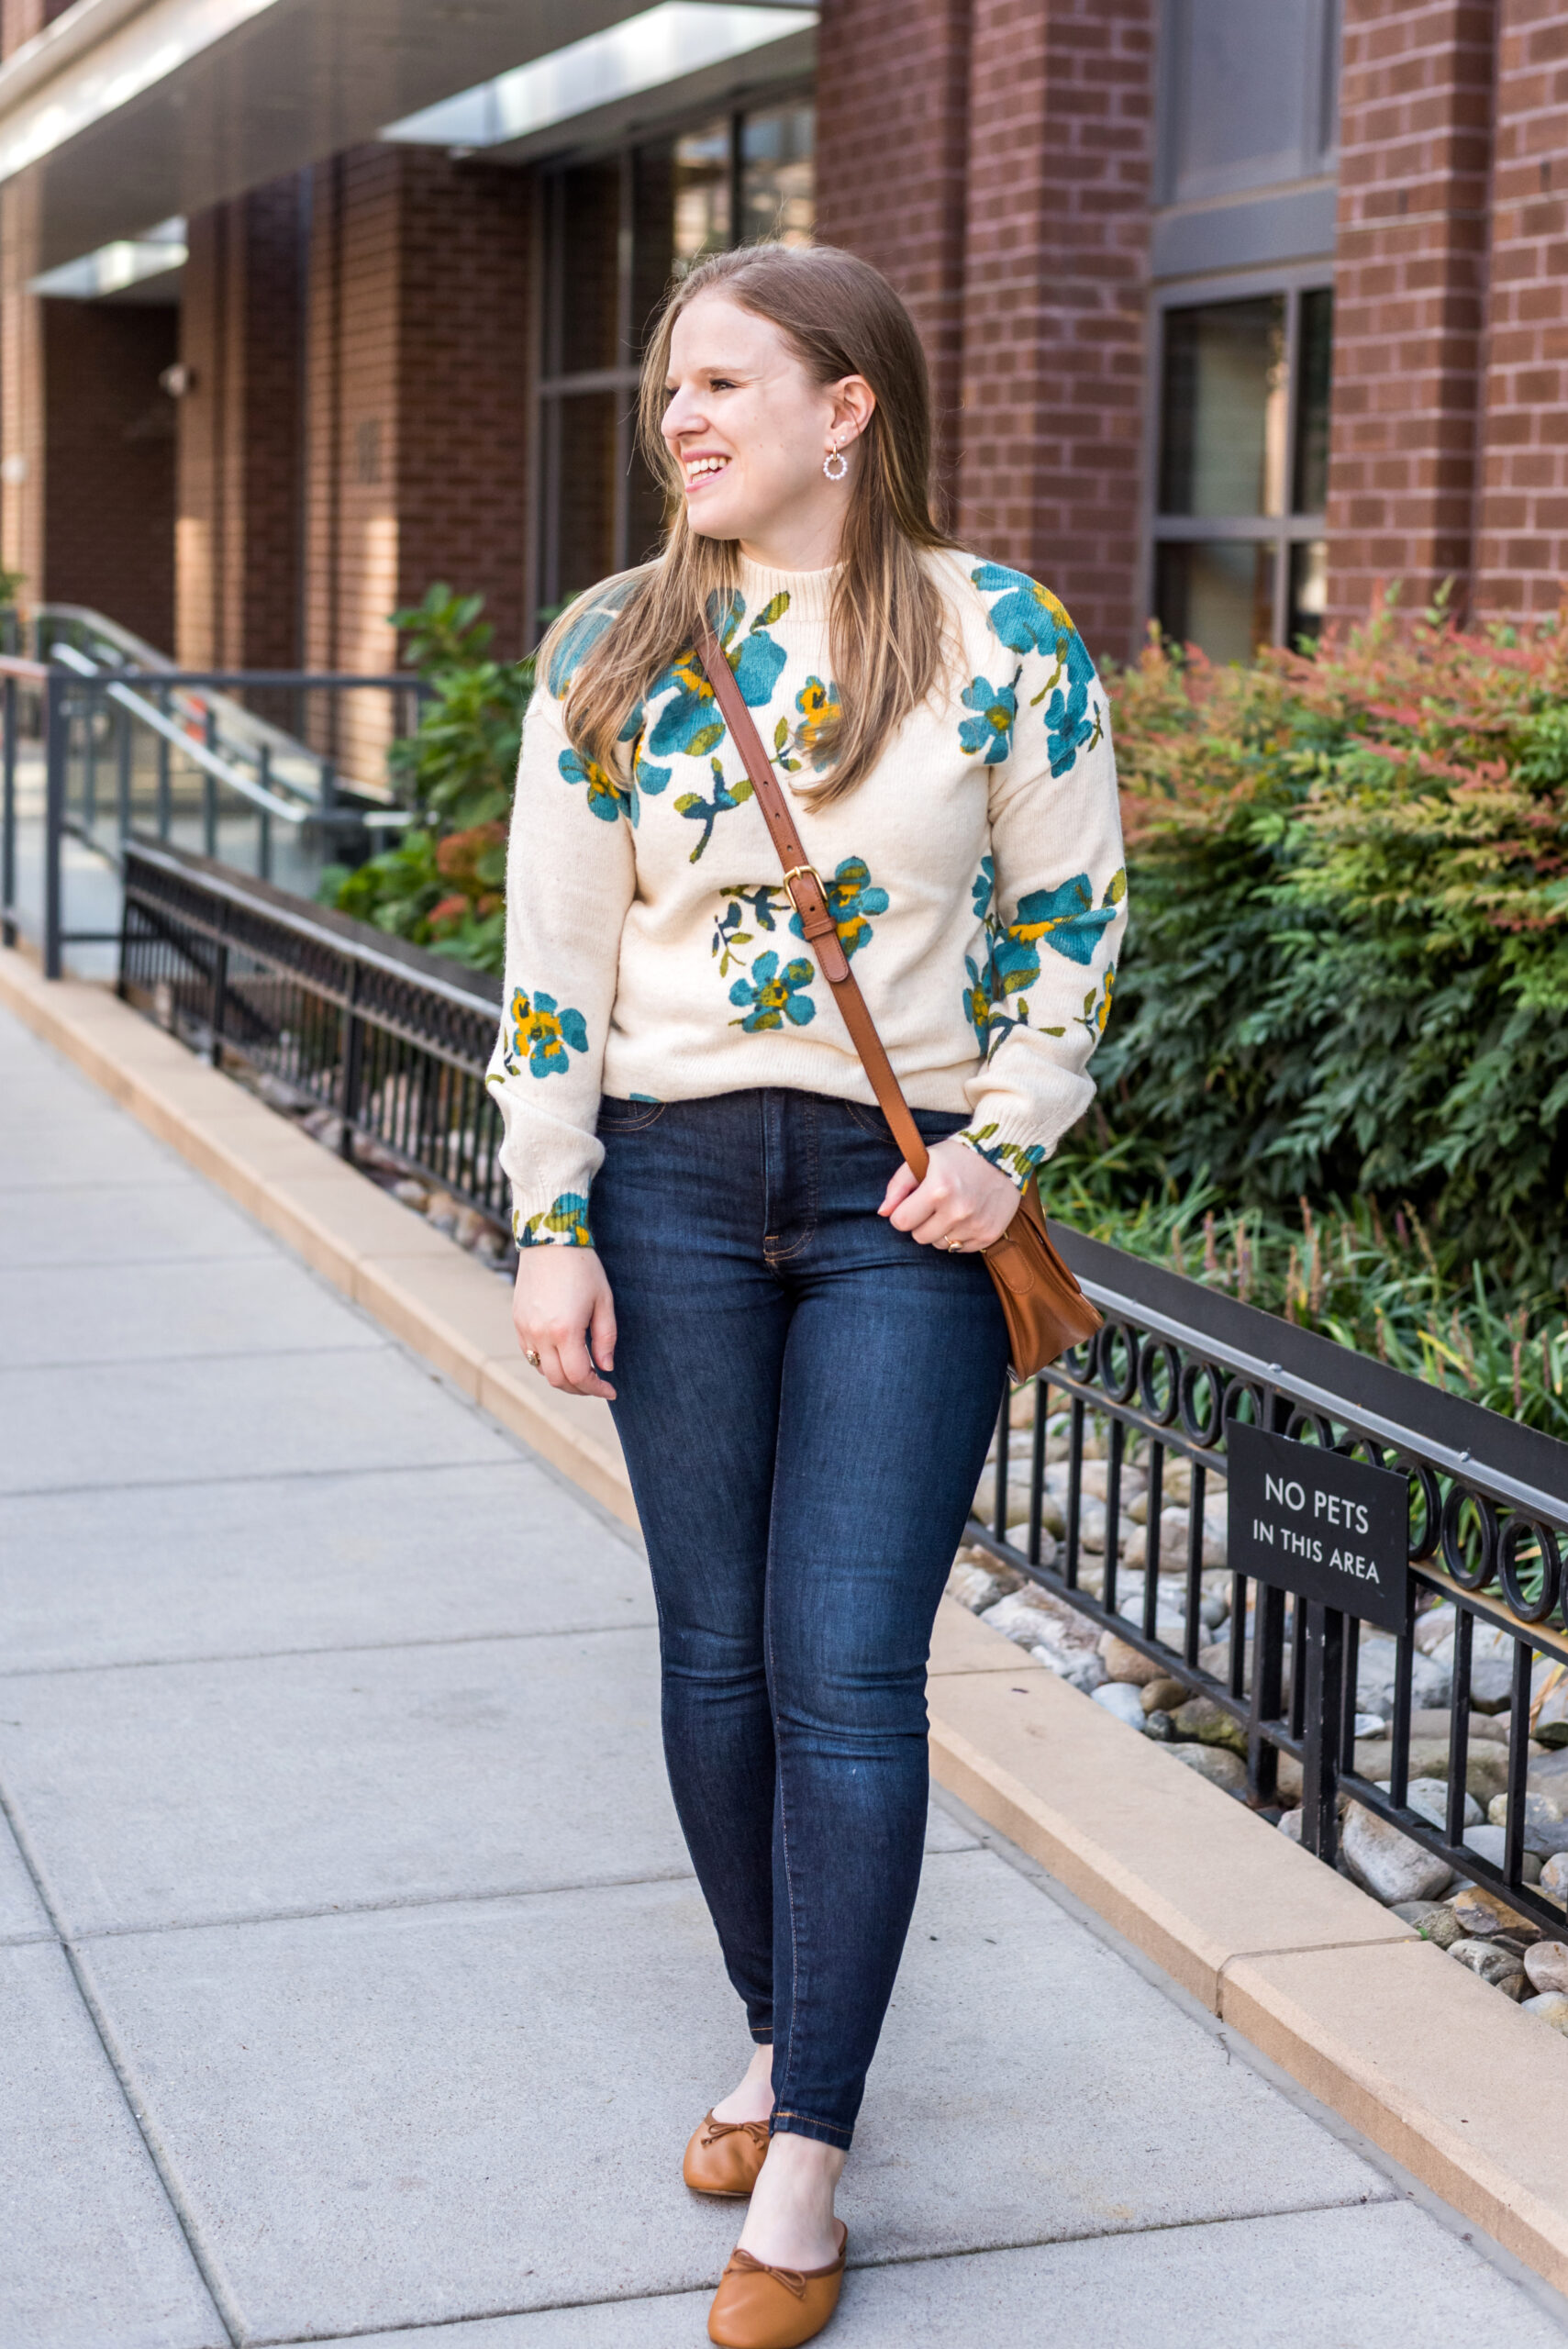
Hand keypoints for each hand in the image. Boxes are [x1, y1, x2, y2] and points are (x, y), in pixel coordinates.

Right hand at [512, 1246, 616, 1399]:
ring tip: (581, 1369)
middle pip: (558, 1380)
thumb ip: (605, 1339)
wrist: (550, 1240)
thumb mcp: (603, 1302)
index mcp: (565, 1330)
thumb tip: (606, 1368)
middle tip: (597, 1384)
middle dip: (580, 1389)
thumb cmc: (583, 1268)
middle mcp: (540, 1334)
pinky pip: (530, 1354)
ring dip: (562, 1376)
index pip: (579, 1376)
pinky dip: (547, 1362)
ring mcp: (525, 1328)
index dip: (596, 1389)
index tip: (611, 1390)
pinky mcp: (517, 1321)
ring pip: (542, 1370)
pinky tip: (563, 1354)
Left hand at [878, 1135, 1020, 1251]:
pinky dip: (961, 1235)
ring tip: (953, 1208)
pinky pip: (961, 1249)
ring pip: (940, 1245)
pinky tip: (968, 1216)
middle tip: (935, 1204)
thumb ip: (898, 1186)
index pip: (901, 1222)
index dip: (903, 1213)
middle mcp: (957, 1211)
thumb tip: (883, 1213)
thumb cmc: (959, 1155)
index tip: (913, 1203)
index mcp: (937, 1190)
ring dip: (941, 1230)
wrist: (1004, 1152)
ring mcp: (975, 1225)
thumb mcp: (924, 1159)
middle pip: (919, 1237)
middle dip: (922, 1222)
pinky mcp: (989, 1234)